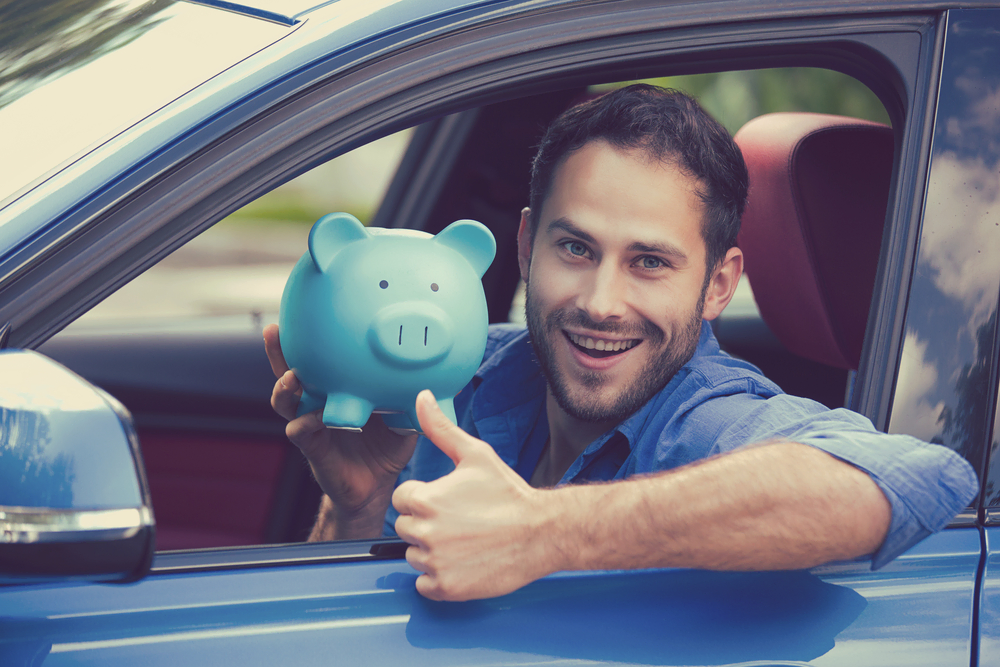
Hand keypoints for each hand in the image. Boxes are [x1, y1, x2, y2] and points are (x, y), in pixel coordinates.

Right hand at [264, 324, 416, 538]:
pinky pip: (301, 432)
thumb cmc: (387, 448)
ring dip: (285, 388)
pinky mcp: (313, 449)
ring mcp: (312, 426)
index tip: (298, 314)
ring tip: (292, 377)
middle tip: (274, 331)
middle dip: (278, 352)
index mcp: (335, 392)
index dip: (303, 340)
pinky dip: (304, 423)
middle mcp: (317, 405)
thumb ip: (413, 397)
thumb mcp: (403, 417)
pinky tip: (310, 418)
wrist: (377, 487)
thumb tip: (443, 379)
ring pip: (286, 403)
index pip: (315, 361)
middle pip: (289, 373)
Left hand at [392, 390, 558, 600]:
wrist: (542, 533)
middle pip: (406, 528)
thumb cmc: (509, 494)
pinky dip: (439, 578)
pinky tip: (463, 562)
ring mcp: (435, 562)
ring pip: (415, 556)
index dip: (423, 498)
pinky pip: (424, 585)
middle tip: (460, 521)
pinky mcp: (446, 588)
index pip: (401, 500)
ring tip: (464, 541)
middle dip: (427, 524)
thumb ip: (441, 428)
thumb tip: (422, 398)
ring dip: (433, 551)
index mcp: (425, 499)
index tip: (448, 502)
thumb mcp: (475, 454)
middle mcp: (425, 532)